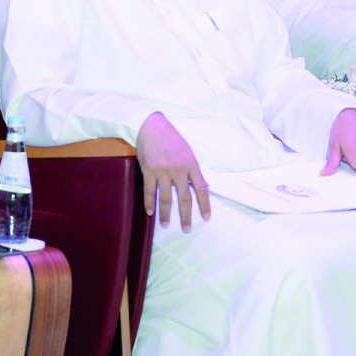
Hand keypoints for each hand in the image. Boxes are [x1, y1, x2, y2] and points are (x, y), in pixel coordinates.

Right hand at [137, 113, 210, 231]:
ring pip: (166, 198)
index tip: (206, 218)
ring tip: (165, 224)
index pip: (201, 189)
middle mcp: (179, 169)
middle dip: (186, 216)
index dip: (204, 205)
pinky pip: (149, 191)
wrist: (153, 127)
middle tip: (186, 229)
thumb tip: (204, 187)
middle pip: (184, 198)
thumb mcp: (188, 153)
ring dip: (165, 214)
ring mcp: (163, 171)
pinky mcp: (149, 171)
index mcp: (192, 165)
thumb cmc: (172, 140)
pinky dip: (149, 204)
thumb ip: (194, 171)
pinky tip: (150, 212)